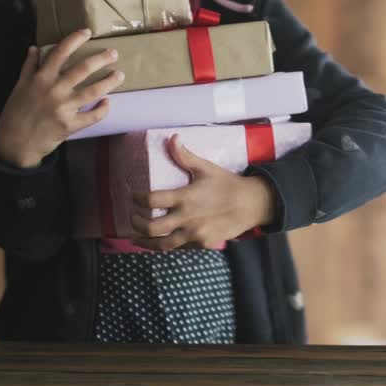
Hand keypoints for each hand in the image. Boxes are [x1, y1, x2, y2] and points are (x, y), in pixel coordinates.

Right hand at [0, 29, 123, 168]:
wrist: (14, 143)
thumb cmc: (16, 112)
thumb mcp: (18, 86)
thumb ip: (28, 67)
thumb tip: (33, 48)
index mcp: (40, 79)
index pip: (60, 52)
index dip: (75, 39)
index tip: (88, 32)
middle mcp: (54, 91)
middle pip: (83, 69)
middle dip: (101, 59)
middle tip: (114, 53)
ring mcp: (63, 109)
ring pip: (93, 91)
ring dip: (109, 82)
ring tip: (120, 75)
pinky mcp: (70, 125)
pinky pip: (93, 116)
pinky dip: (103, 109)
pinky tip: (108, 103)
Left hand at [130, 134, 278, 251]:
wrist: (252, 204)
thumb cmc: (228, 184)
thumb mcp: (206, 168)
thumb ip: (185, 156)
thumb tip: (171, 138)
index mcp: (186, 197)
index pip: (152, 199)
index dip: (138, 198)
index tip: (134, 197)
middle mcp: (188, 217)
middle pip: (151, 227)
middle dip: (136, 224)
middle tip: (133, 219)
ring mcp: (195, 233)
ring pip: (162, 244)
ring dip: (146, 242)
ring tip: (137, 238)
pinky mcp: (202, 243)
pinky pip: (180, 247)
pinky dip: (168, 245)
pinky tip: (162, 241)